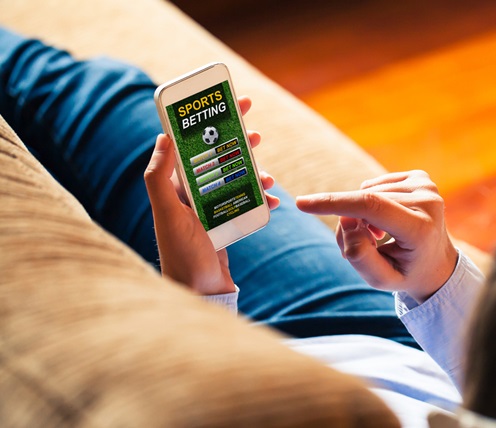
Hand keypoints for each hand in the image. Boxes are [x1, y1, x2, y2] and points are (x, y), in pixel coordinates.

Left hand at [143, 96, 278, 294]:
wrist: (200, 295)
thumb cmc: (182, 256)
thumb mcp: (169, 214)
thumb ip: (159, 177)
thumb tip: (163, 136)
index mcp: (175, 188)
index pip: (191, 145)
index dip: (209, 123)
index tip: (228, 106)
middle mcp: (191, 196)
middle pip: (217, 158)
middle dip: (237, 143)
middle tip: (255, 130)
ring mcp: (209, 210)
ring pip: (235, 179)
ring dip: (253, 172)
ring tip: (268, 175)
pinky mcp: (225, 225)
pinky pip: (246, 204)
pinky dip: (261, 200)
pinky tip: (274, 202)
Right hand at [296, 170, 457, 302]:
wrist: (437, 263)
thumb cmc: (406, 273)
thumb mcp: (381, 279)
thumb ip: (359, 256)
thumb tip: (347, 220)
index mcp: (421, 228)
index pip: (370, 207)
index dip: (334, 203)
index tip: (302, 203)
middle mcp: (428, 201)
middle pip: (364, 203)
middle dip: (349, 223)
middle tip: (360, 246)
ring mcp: (427, 185)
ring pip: (367, 192)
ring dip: (361, 215)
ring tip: (379, 237)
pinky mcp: (421, 177)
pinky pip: (375, 185)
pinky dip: (371, 203)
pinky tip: (387, 221)